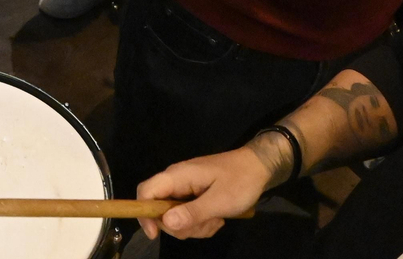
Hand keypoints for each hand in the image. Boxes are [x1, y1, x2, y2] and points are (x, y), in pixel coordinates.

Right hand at [138, 147, 273, 240]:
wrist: (259, 168)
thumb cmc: (240, 181)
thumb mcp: (220, 201)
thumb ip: (192, 212)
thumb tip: (165, 222)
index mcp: (177, 176)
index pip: (146, 192)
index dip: (144, 213)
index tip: (155, 234)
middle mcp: (176, 182)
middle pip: (159, 210)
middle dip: (180, 225)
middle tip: (204, 225)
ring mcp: (184, 189)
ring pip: (175, 217)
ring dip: (194, 226)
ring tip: (216, 220)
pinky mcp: (193, 196)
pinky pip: (187, 217)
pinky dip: (201, 223)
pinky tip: (217, 218)